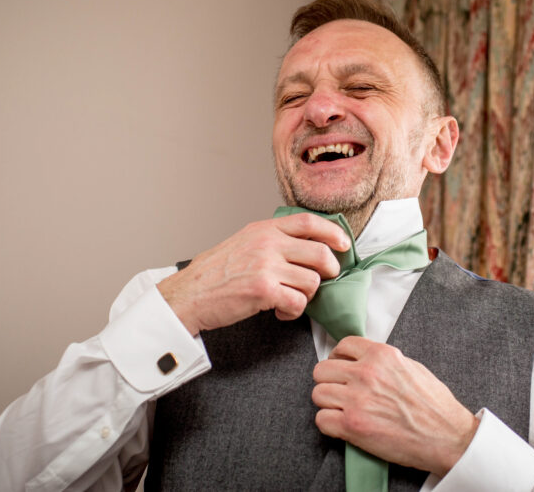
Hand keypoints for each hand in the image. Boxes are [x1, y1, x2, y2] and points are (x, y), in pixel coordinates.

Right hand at [157, 213, 347, 334]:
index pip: (309, 222)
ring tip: (289, 301)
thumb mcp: (243, 243)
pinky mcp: (264, 290)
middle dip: (329, 272)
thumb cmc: (213, 274)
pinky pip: (299, 302)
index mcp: (264, 229)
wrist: (188, 295)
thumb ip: (272, 241)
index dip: (333, 232)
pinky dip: (293, 312)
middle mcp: (267, 243)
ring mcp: (266, 266)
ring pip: (313, 281)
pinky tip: (279, 312)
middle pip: (320, 253)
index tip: (344, 244)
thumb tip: (305, 248)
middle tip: (320, 281)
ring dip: (306, 296)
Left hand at [312, 336, 478, 475]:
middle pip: (322, 370)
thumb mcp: (411, 367)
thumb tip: (364, 361)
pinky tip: (343, 426)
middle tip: (340, 391)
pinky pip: (321, 420)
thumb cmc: (434, 405)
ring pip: (318, 394)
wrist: (447, 436)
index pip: (343, 345)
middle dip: (329, 381)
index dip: (339, 358)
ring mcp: (357, 400)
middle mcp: (366, 373)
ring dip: (328, 403)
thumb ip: (384, 361)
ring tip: (343, 410)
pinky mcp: (353, 426)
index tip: (341, 366)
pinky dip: (329, 425)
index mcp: (382, 355)